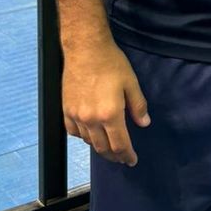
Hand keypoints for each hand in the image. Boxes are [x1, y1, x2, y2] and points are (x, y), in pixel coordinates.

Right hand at [62, 40, 150, 165]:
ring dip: (100, 147)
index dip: (127, 155)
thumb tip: (144, 123)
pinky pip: (74, 132)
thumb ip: (138, 106)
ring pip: (88, 141)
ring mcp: (76, 116)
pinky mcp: (66, 110)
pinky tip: (90, 134)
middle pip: (103, 147)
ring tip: (109, 146)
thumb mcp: (131, 83)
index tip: (132, 160)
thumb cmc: (111, 63)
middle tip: (122, 157)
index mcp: (110, 114)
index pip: (120, 144)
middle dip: (114, 155)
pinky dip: (84, 137)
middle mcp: (91, 119)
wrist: (86, 49)